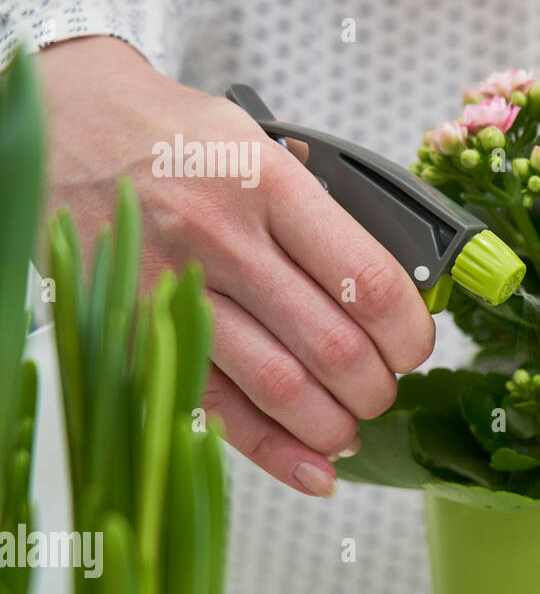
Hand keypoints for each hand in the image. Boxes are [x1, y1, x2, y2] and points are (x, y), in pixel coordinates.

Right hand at [37, 36, 435, 495]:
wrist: (70, 126)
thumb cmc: (177, 138)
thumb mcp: (263, 146)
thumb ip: (322, 214)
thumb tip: (395, 292)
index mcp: (269, 183)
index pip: (365, 279)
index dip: (408, 331)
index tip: (415, 346)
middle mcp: (221, 237)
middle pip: (330, 345)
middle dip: (376, 387)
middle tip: (383, 389)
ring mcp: (173, 289)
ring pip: (278, 387)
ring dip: (331, 426)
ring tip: (350, 427)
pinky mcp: (136, 331)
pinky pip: (213, 408)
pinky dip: (272, 450)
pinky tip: (311, 467)